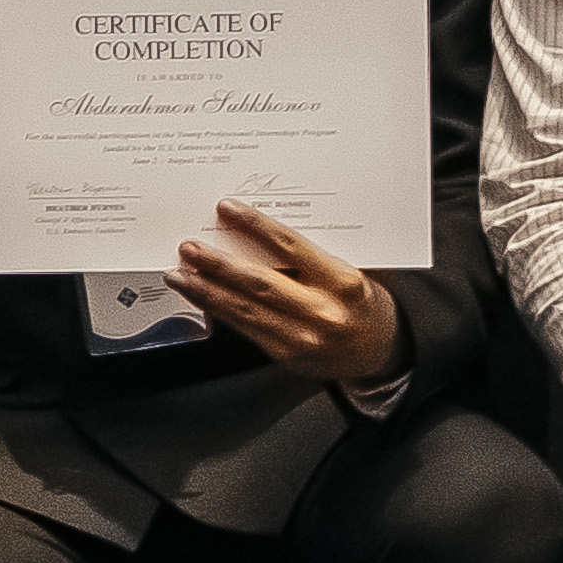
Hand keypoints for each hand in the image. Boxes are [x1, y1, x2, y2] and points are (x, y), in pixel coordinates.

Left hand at [177, 200, 404, 392]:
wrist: (383, 351)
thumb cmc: (360, 301)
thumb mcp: (347, 271)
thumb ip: (310, 254)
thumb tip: (255, 225)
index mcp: (343, 283)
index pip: (292, 248)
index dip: (256, 226)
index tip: (227, 207)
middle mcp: (324, 312)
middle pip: (261, 282)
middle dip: (219, 264)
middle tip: (189, 246)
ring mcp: (305, 337)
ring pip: (246, 309)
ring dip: (206, 290)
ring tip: (179, 272)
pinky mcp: (288, 354)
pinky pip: (246, 328)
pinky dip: (217, 310)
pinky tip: (198, 295)